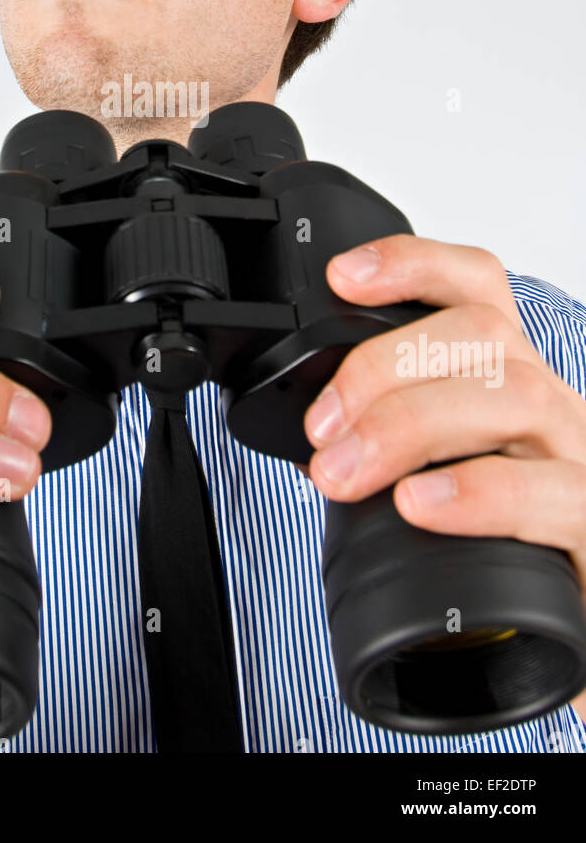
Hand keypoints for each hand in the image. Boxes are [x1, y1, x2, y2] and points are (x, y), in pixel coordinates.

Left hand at [300, 234, 585, 722]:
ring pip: (512, 394)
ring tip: (343, 470)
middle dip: (383, 366)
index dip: (412, 265)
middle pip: (481, 333)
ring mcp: (576, 454)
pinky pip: (546, 491)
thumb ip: (392, 436)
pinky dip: (474, 492)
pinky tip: (417, 504)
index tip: (344, 277)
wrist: (570, 611)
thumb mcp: (445, 464)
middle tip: (320, 428)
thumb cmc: (504, 532)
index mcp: (506, 375)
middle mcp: (548, 400)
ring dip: (410, 425)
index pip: (476, 286)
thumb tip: (315, 435)